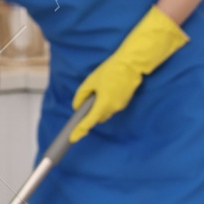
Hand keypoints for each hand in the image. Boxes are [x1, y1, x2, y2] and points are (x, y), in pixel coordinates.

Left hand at [69, 6, 188, 142]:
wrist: (130, 65)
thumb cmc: (109, 71)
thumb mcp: (90, 81)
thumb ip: (82, 95)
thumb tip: (77, 107)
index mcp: (103, 103)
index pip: (89, 121)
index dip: (80, 130)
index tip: (73, 138)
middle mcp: (112, 108)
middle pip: (97, 118)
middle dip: (90, 114)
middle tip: (83, 105)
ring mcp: (120, 106)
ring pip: (104, 113)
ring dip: (98, 108)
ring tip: (96, 93)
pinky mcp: (124, 102)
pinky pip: (111, 107)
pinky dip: (105, 103)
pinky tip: (105, 91)